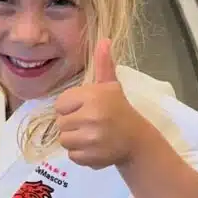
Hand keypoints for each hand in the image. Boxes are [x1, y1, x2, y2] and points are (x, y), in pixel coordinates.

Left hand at [54, 40, 147, 168]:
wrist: (136, 139)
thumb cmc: (119, 110)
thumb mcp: (111, 86)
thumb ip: (104, 65)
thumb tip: (104, 40)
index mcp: (93, 96)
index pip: (61, 104)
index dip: (70, 107)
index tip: (85, 109)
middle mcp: (91, 117)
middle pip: (61, 123)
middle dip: (72, 124)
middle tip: (89, 124)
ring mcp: (91, 139)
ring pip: (64, 140)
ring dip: (74, 140)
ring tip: (90, 135)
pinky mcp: (91, 157)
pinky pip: (72, 156)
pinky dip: (80, 154)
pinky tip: (94, 147)